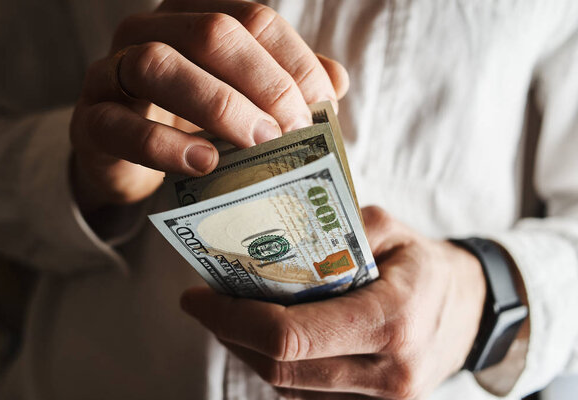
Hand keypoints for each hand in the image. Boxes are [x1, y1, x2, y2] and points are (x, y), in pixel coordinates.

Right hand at [69, 0, 348, 212]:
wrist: (126, 156)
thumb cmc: (191, 122)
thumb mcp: (243, 99)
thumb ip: (286, 84)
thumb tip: (336, 81)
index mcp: (192, 16)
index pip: (252, 18)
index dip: (293, 60)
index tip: (322, 107)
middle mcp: (150, 31)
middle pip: (210, 33)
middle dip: (263, 82)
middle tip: (292, 129)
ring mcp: (112, 72)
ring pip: (158, 64)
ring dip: (218, 104)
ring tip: (258, 142)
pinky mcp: (92, 121)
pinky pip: (120, 124)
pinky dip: (165, 144)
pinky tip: (204, 163)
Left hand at [181, 206, 485, 398]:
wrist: (472, 311)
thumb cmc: (427, 266)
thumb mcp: (392, 230)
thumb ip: (337, 229)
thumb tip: (272, 233)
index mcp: (392, 322)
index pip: (289, 335)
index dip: (232, 319)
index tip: (197, 298)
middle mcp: (387, 373)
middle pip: (279, 367)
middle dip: (230, 334)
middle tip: (206, 303)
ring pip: (287, 386)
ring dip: (247, 351)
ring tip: (230, 316)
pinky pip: (305, 397)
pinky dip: (276, 367)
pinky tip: (263, 339)